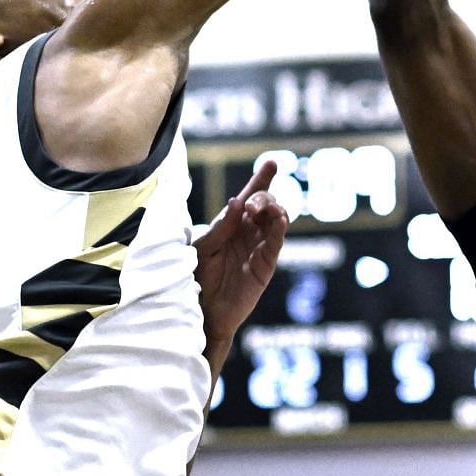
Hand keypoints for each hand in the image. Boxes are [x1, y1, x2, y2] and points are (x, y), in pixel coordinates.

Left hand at [196, 160, 288, 355]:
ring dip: (274, 209)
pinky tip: (276, 219)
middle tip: (252, 203)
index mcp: (232, 225)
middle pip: (266, 205)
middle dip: (263, 197)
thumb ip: (220, 228)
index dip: (261, 180)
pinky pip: (276, 242)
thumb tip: (236, 203)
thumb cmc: (196, 279)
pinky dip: (279, 228)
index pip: (250, 197)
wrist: (201, 312)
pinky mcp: (265, 265)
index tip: (272, 163)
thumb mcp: (202, 248)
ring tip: (264, 209)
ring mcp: (259, 248)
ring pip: (277, 220)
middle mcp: (249, 233)